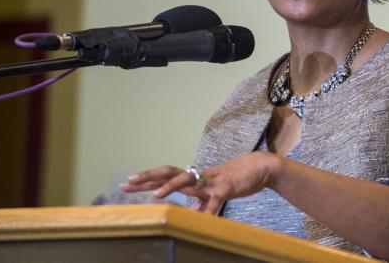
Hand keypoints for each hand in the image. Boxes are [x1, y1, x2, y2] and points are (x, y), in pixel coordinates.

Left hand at [120, 151, 280, 213]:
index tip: (128, 181)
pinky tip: (199, 220)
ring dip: (171, 187)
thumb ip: (201, 202)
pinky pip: (214, 202)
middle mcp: (199, 176)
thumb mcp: (214, 192)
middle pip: (168, 173)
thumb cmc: (235, 179)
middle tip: (128, 182)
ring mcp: (211, 181)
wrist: (260, 167)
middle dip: (148, 178)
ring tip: (155, 195)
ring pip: (188, 181)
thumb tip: (192, 213)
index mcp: (194, 177)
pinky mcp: (226, 188)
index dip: (147, 178)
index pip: (165, 175)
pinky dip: (207, 211)